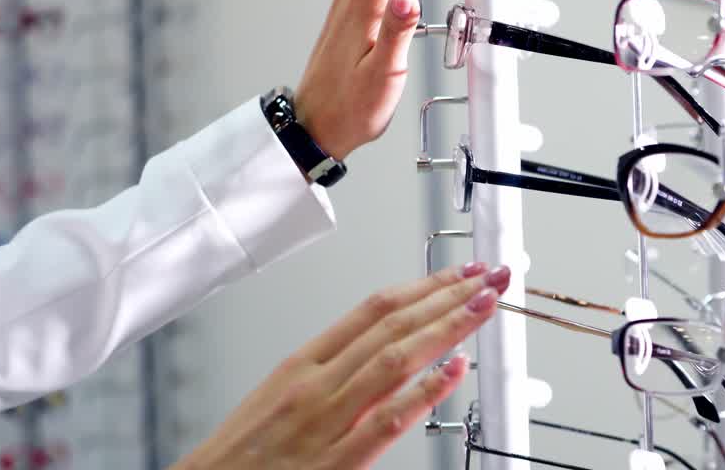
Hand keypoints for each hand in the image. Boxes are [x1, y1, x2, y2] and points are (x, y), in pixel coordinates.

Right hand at [174, 263, 510, 469]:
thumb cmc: (236, 457)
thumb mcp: (277, 396)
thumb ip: (329, 371)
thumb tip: (378, 351)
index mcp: (301, 364)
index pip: (373, 309)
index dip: (422, 285)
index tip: (458, 272)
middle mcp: (316, 385)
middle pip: (392, 324)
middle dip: (447, 295)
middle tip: (488, 276)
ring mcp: (326, 420)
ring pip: (397, 359)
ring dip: (448, 327)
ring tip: (484, 305)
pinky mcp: (336, 461)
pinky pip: (388, 418)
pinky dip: (426, 391)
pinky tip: (456, 370)